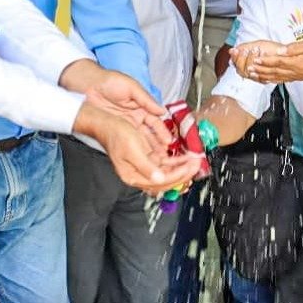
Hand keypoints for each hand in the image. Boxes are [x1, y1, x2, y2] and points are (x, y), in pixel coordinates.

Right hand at [78, 106, 200, 192]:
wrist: (105, 121)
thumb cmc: (116, 134)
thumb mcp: (132, 150)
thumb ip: (146, 166)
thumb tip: (160, 178)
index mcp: (134, 176)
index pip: (161, 181)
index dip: (178, 175)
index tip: (190, 167)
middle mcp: (139, 173)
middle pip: (165, 179)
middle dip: (183, 173)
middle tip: (197, 165)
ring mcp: (144, 165)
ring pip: (166, 171)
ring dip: (181, 166)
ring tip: (193, 160)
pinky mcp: (146, 156)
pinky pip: (164, 162)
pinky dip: (174, 160)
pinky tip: (183, 156)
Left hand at [83, 70, 171, 148]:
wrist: (88, 85)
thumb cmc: (109, 81)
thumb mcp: (132, 87)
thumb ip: (147, 99)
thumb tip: (161, 110)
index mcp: (141, 106)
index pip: (155, 122)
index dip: (162, 131)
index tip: (168, 140)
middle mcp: (134, 117)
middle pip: (149, 133)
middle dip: (157, 145)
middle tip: (164, 155)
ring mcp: (124, 124)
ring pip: (139, 139)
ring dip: (147, 149)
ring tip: (154, 159)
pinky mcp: (115, 129)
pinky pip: (126, 140)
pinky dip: (133, 148)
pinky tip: (138, 155)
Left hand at [230, 38, 302, 83]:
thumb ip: (295, 48)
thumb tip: (281, 50)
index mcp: (298, 62)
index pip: (278, 61)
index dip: (266, 61)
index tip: (255, 59)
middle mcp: (296, 71)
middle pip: (275, 71)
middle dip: (261, 70)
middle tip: (249, 69)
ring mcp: (297, 75)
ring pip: (277, 77)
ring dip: (264, 76)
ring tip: (253, 75)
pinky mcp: (298, 77)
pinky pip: (283, 80)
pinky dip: (273, 80)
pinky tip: (267, 79)